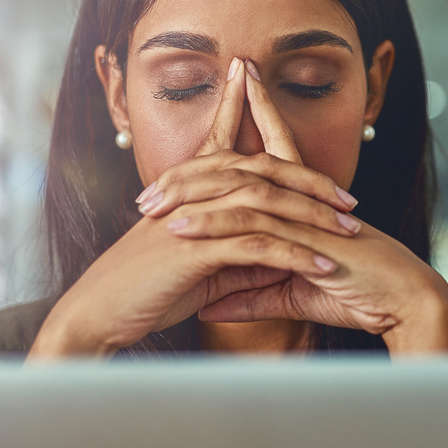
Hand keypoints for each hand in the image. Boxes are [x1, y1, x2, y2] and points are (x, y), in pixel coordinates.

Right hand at [27, 58, 360, 358]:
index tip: (322, 163)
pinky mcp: (196, 248)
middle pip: (264, 169)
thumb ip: (236, 251)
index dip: (267, 133)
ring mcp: (194, 216)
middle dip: (312, 182)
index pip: (234, 148)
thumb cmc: (143, 291)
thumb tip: (279, 251)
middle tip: (350, 199)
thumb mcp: (199, 266)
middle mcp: (192, 192)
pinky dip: (297, 255)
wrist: (96, 315)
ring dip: (314, 218)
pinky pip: (259, 245)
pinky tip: (325, 267)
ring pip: (267, 202)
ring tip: (351, 232)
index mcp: (189, 189)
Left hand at [161, 59, 447, 350]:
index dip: (249, 122)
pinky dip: (216, 229)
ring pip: (240, 193)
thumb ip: (250, 295)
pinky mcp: (308, 238)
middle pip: (245, 166)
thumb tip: (207, 305)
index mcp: (305, 204)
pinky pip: (254, 228)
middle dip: (197, 165)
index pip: (272, 153)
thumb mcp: (292, 295)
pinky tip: (181, 232)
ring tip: (150, 206)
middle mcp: (303, 200)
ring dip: (192, 197)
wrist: (405, 302)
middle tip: (152, 179)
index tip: (225, 97)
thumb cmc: (359, 295)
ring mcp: (306, 215)